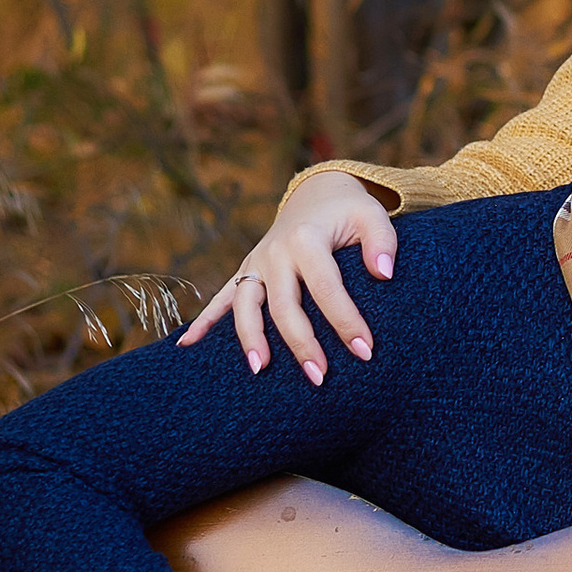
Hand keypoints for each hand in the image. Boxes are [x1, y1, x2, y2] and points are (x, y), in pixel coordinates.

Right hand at [177, 168, 398, 379]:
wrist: (317, 194)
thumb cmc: (349, 212)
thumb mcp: (372, 215)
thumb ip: (382, 242)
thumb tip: (384, 275)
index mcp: (306, 239)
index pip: (326, 288)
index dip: (346, 321)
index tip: (365, 350)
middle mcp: (274, 252)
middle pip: (283, 305)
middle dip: (301, 344)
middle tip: (320, 378)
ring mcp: (255, 264)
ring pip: (245, 305)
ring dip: (250, 339)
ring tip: (261, 369)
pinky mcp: (246, 272)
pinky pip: (221, 299)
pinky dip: (203, 321)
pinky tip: (187, 346)